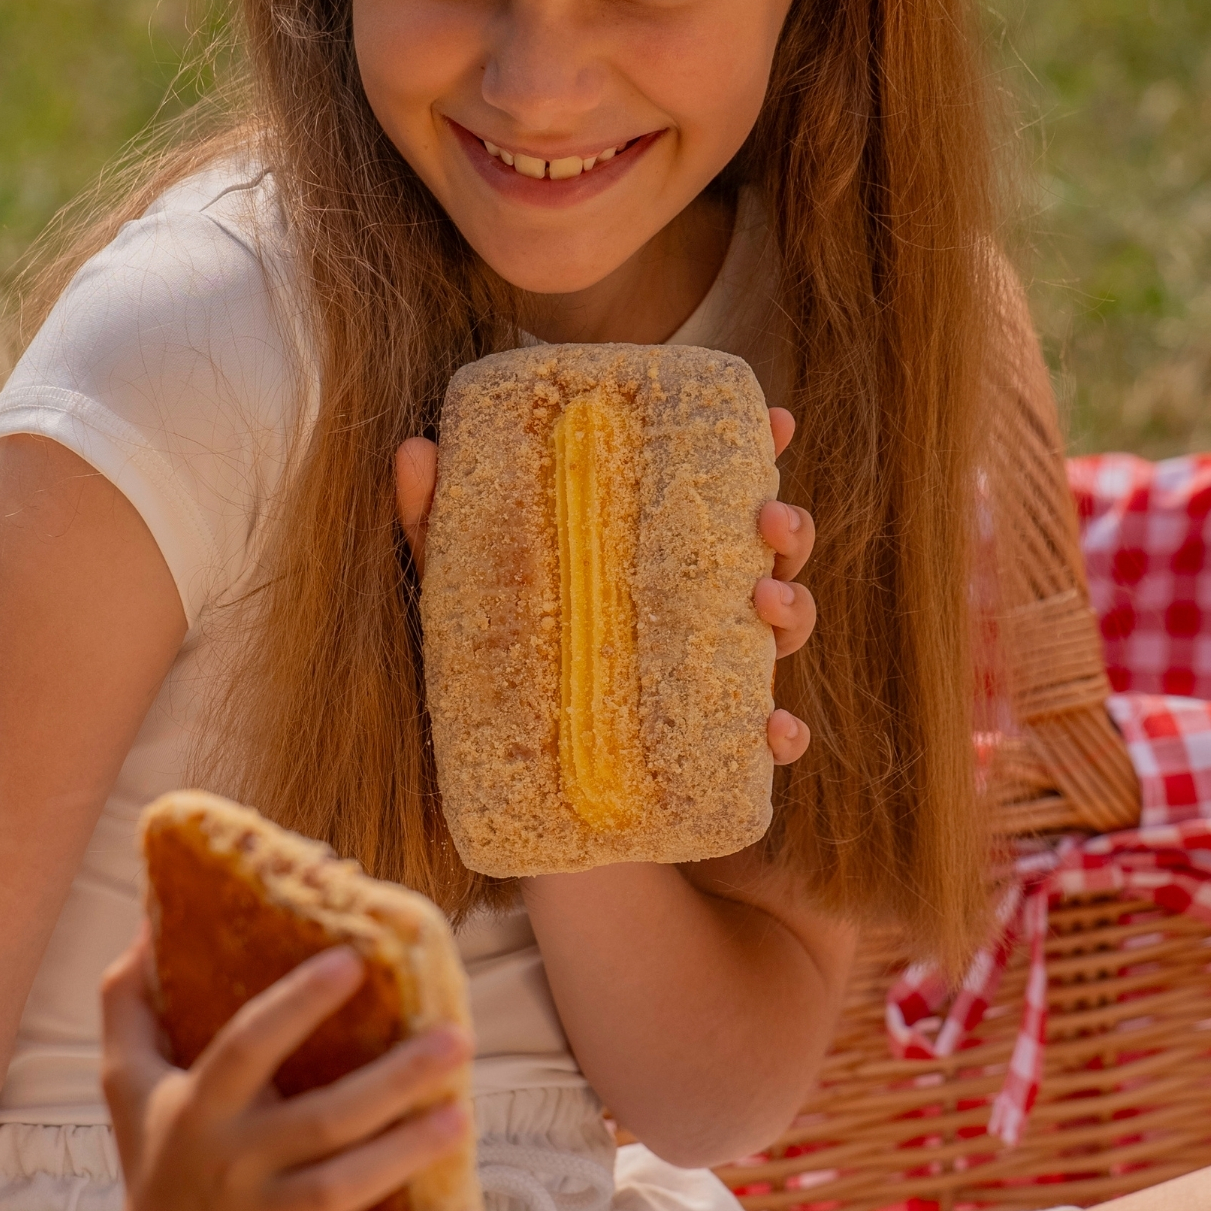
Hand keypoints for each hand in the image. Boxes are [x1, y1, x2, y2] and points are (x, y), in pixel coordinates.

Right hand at [97, 933, 476, 1210]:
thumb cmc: (156, 1171)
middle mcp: (235, 1166)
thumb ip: (128, 1006)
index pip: (248, 1046)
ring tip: (463, 1113)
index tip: (352, 959)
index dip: (298, 1003)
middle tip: (456, 1037)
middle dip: (393, 1081)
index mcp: (200, 1110)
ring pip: (347, 1189)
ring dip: (410, 1152)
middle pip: (322, 1120)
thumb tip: (147, 926)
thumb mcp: (129, 1088)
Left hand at [396, 405, 815, 765]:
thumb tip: (415, 449)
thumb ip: (436, 525)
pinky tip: (776, 728)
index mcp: (650, 554)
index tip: (778, 421)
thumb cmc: (483, 668)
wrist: (494, 789)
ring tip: (764, 600)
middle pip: (766, 552)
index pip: (713, 490)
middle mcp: (692, 606)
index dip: (758, 449)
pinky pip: (765, 740)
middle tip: (768, 517)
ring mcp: (707, 674)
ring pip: (782, 628)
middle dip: (788, 527)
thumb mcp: (455, 592)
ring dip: (794, 607)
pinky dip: (783, 734)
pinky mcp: (708, 748)